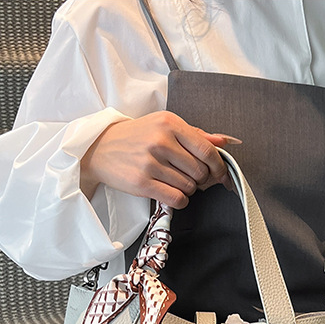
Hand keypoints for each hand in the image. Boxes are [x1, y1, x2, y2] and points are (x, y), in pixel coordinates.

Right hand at [80, 111, 238, 206]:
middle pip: (200, 171)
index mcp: (170, 123)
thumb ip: (195, 135)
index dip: (219, 166)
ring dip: (188, 189)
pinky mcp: (142, 182)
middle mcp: (160, 141)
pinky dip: (180, 200)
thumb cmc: (136, 137)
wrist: (100, 148)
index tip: (221, 174)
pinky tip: (172, 193)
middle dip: (200, 179)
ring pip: (189, 187)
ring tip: (174, 181)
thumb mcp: (164, 126)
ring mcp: (150, 162)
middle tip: (189, 177)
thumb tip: (224, 141)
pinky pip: (177, 198)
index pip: (207, 150)